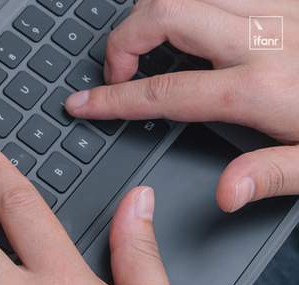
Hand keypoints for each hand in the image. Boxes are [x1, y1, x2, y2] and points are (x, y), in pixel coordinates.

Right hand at [65, 0, 298, 212]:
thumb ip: (273, 173)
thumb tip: (225, 194)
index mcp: (260, 89)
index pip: (163, 91)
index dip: (113, 99)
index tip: (83, 103)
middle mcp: (260, 39)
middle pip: (162, 16)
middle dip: (122, 41)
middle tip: (118, 71)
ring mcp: (273, 7)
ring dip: (153, 12)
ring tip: (149, 42)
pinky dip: (188, 0)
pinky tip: (189, 20)